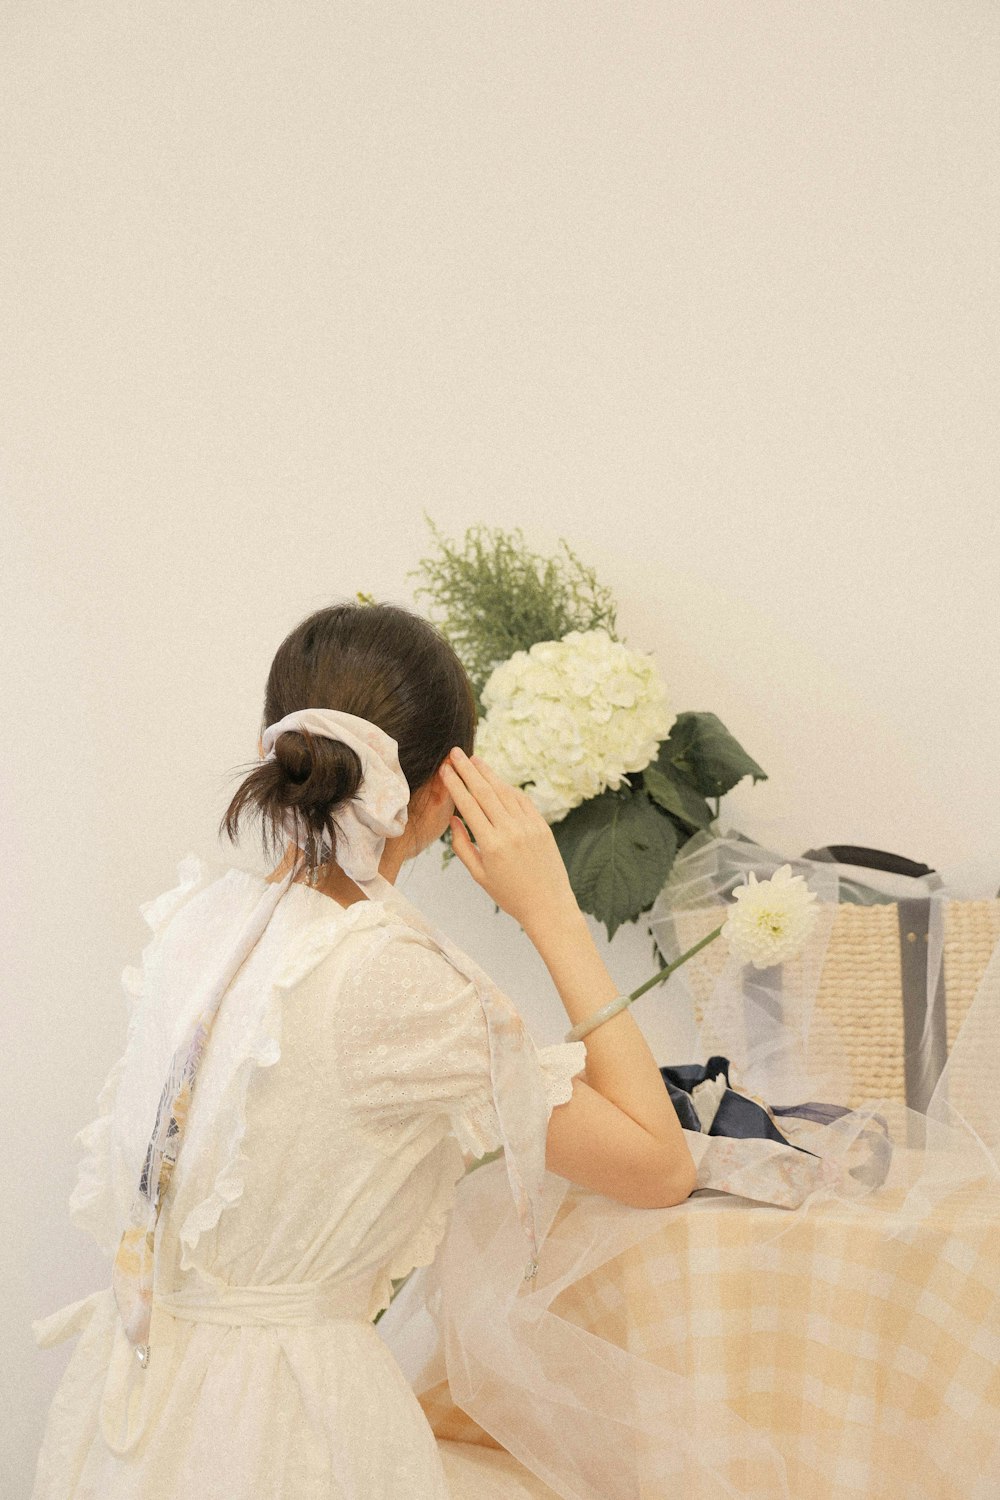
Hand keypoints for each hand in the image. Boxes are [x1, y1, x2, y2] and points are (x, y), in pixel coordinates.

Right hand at [438, 748, 579, 934]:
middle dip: (468, 770)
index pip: (469, 806)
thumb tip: (453, 818)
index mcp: (491, 845)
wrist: (548, 905)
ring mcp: (529, 826)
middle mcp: (511, 831)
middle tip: (454, 753)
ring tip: (474, 759)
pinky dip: (507, 788)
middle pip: (485, 792)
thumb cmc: (509, 894)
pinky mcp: (542, 826)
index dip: (455, 785)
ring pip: (504, 792)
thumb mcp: (479, 875)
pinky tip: (496, 779)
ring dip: (488, 773)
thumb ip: (462, 845)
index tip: (444, 770)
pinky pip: (522, 800)